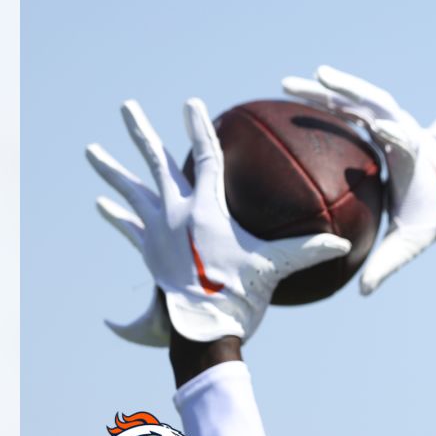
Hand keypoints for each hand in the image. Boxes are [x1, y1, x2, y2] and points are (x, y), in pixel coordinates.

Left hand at [88, 98, 353, 344]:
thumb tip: (343, 245)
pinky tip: (102, 204)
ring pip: (130, 192)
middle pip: (154, 163)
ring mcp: (157, 233)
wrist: (199, 331)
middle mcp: (174, 214)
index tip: (191, 103)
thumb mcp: (274, 268)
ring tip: (91, 150)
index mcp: (205, 210)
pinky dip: (117, 215)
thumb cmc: (237, 296)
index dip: (199, 128)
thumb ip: (307, 251)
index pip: (205, 158)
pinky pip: (129, 227)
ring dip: (111, 170)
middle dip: (140, 131)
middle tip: (125, 106)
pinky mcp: (149, 253)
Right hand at [282, 67, 435, 294]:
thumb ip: (388, 265)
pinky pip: (352, 107)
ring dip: (329, 88)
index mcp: (416, 160)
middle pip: (379, 104)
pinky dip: (327, 99)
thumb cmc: (429, 220)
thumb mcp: (410, 244)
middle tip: (318, 78)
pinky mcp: (381, 124)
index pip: (408, 142)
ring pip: (361, 98)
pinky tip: (294, 96)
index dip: (397, 134)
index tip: (379, 128)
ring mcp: (393, 124)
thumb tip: (364, 292)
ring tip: (290, 82)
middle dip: (350, 90)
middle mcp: (406, 134)